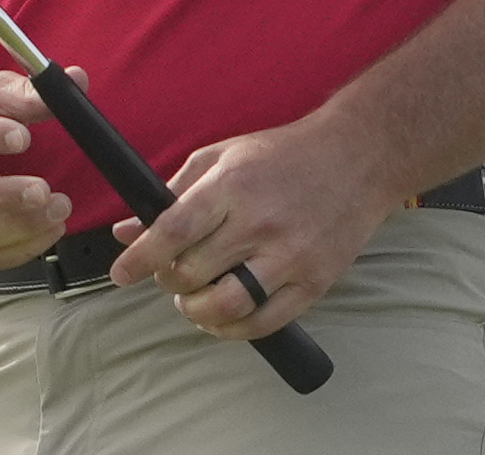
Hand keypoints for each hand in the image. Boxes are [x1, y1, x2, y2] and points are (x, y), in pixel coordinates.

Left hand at [106, 113, 398, 344]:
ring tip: (195, 299)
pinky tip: (225, 314)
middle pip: (191, 274)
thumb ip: (174, 194)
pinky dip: (232, 329)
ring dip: (196, 310)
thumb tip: (126, 232)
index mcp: (234, 184)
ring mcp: (291, 253)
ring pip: (224, 306)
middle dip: (169, 281)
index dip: (139, 259)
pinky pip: (262, 323)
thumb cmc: (285, 155)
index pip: (173, 232)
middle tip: (173, 273)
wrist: (362, 155)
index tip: (122, 273)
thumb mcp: (224, 156)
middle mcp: (261, 220)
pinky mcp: (315, 279)